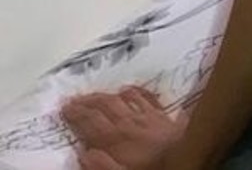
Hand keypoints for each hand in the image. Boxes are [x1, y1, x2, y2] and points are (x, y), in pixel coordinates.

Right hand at [61, 87, 187, 169]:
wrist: (187, 157)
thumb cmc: (152, 169)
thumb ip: (101, 165)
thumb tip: (83, 153)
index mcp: (116, 138)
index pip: (91, 122)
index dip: (76, 114)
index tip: (64, 108)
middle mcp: (129, 122)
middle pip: (104, 105)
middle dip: (87, 101)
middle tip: (73, 99)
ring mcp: (147, 116)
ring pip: (122, 98)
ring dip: (106, 95)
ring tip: (95, 93)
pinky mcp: (163, 116)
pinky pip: (146, 98)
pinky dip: (134, 92)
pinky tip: (128, 89)